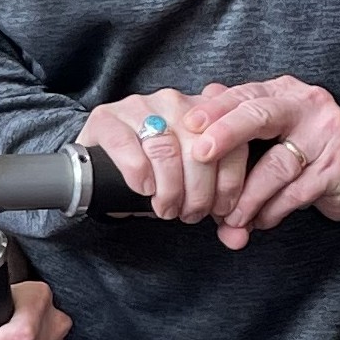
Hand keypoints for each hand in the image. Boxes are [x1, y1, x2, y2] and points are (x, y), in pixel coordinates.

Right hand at [77, 86, 245, 222]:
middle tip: (189, 214)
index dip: (229, 184)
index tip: (220, 210)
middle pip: (199, 150)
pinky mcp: (106, 118)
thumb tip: (238, 237)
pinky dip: (138, 174)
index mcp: (205, 112)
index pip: (233, 144)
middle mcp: (174, 102)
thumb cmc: (156, 175)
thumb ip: (219, 206)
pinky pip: (127, 146)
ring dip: (169, 190)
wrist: (101, 164)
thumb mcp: (194, 185)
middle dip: (199, 194)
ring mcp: (139, 106)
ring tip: (165, 208)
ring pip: (165, 149)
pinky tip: (143, 189)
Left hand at [189, 76, 339, 249]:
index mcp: (282, 91)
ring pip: (277, 165)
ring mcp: (327, 135)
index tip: (187, 125)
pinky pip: (296, 192)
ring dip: (247, 195)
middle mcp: (307, 105)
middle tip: (200, 155)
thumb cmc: (297, 148)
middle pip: (261, 115)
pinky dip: (271, 211)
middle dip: (226, 134)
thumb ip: (231, 139)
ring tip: (229, 216)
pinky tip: (258, 221)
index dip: (214, 109)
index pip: (244, 94)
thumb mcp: (266, 136)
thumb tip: (188, 147)